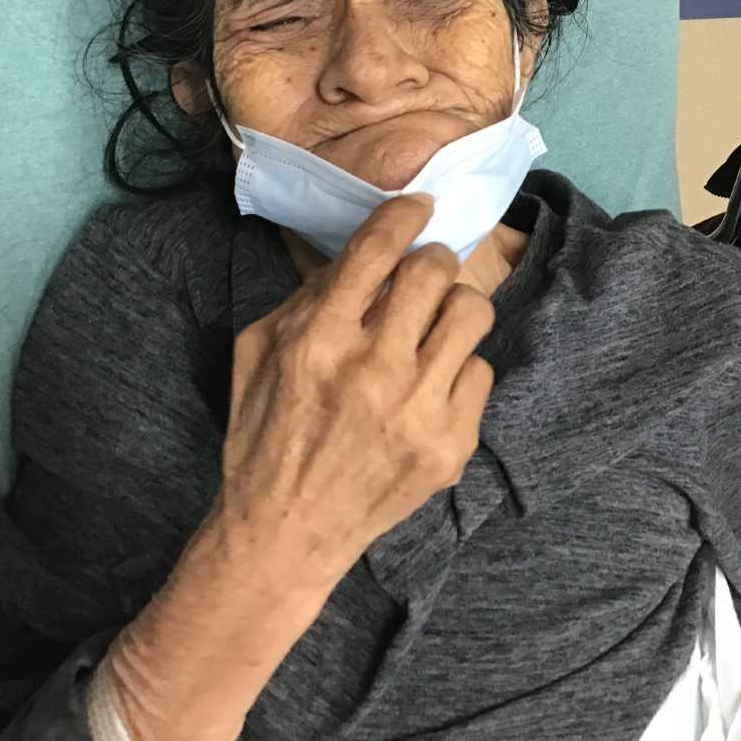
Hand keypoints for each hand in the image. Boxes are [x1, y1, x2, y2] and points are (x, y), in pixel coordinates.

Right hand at [218, 193, 495, 591]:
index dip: (404, 215)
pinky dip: (457, 369)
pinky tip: (430, 386)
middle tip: (424, 272)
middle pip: (434, 272)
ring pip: (472, 313)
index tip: (418, 208)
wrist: (286, 533)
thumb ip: (307, 298)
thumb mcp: (258, 353)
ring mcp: (419, 410)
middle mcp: (373, 370)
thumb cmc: (264, 436)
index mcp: (318, 341)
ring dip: (453, 307)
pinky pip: (481, 372)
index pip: (376, 250)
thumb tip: (362, 256)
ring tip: (434, 324)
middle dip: (431, 259)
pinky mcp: (450, 445)